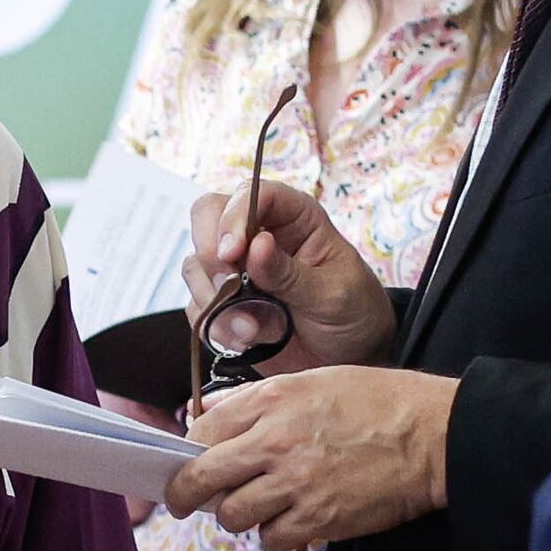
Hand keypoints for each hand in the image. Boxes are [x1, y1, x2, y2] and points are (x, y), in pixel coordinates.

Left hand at [163, 367, 457, 549]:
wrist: (434, 435)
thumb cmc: (379, 403)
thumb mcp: (315, 381)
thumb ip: (258, 399)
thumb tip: (210, 413)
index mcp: (272, 402)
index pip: (201, 432)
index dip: (186, 454)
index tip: (184, 465)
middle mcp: (276, 443)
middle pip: (201, 479)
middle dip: (185, 497)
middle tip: (184, 504)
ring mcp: (296, 484)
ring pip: (234, 516)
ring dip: (239, 516)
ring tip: (258, 506)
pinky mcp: (319, 518)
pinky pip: (273, 538)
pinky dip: (276, 534)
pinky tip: (292, 519)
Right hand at [184, 173, 401, 371]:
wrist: (350, 356)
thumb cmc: (353, 312)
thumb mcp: (332, 294)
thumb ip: (290, 273)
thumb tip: (256, 245)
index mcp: (293, 216)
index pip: (250, 194)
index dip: (234, 217)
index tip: (232, 253)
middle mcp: (259, 235)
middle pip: (207, 216)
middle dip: (212, 256)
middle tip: (229, 287)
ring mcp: (237, 269)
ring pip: (196, 264)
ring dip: (214, 299)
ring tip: (251, 329)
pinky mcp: (224, 303)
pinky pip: (198, 306)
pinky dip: (215, 325)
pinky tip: (246, 340)